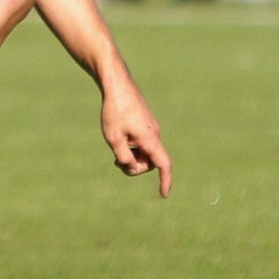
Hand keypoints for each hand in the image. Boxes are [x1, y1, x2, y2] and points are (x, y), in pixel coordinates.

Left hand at [101, 82, 171, 197]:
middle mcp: (154, 134)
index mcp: (149, 139)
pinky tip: (118, 137)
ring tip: (115, 145)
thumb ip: (123, 157)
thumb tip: (131, 167)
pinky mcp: (145, 124)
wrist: (117, 84)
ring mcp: (150, 128)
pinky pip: (142, 143)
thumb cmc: (114, 110)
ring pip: (144, 152)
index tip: (163, 194)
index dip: (165, 180)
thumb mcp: (113, 137)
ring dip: (131, 155)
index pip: (163, 165)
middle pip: (150, 162)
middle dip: (135, 166)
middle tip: (116, 161)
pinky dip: (132, 147)